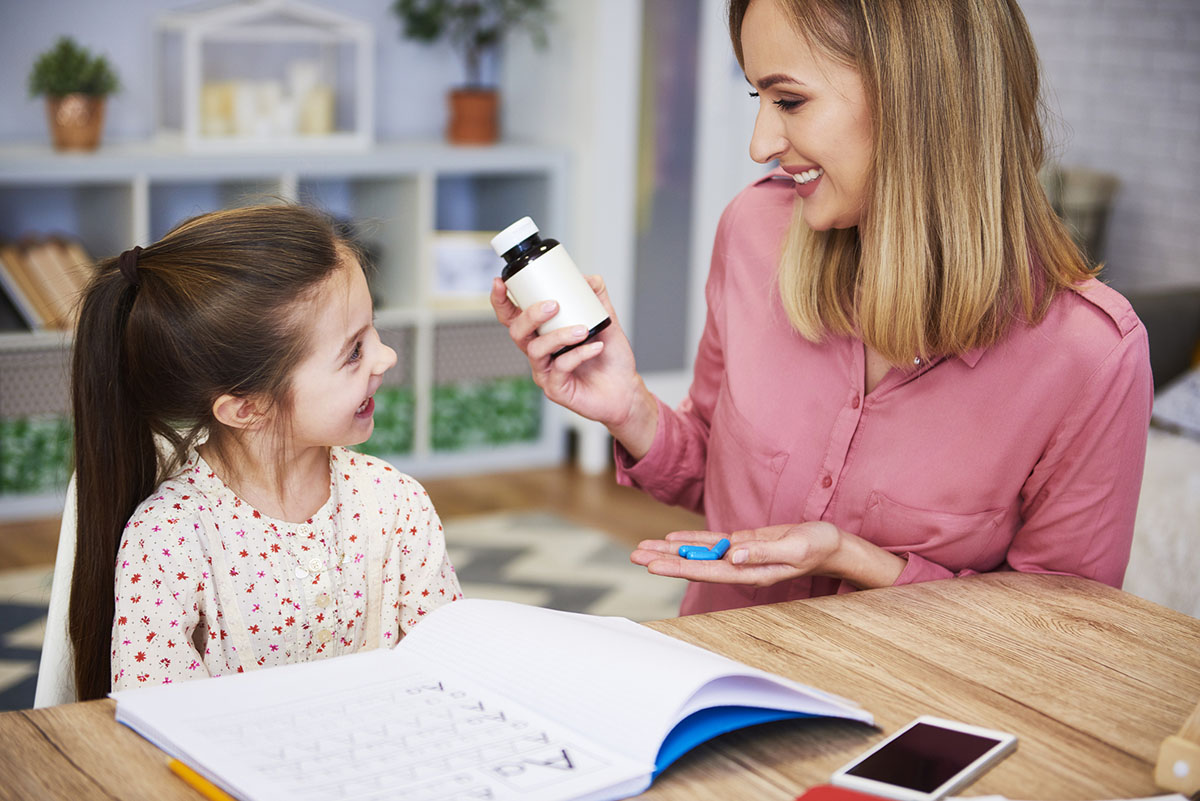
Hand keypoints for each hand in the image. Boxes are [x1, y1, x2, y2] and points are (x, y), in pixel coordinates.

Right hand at [491, 275, 657, 455]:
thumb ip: (597, 298)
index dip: (501, 301)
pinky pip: (560, 368)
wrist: (626, 388)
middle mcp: (539, 353)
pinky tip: (597, 347)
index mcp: (542, 335)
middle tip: (554, 305)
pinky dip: (579, 354)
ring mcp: (545, 373)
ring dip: (559, 335)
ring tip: (583, 329)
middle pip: (517, 332)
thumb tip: (589, 278)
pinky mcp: (556, 390)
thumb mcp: (605, 320)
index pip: (513, 317)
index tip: (500, 282)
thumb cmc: (610, 357)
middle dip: (530, 315)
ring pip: (536, 350)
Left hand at [630, 523, 905, 588]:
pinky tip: (671, 539)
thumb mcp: (796, 547)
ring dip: (671, 551)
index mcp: (751, 572)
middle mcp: (740, 567)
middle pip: (695, 564)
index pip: (707, 571)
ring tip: (642, 548)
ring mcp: (740, 556)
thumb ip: (764, 552)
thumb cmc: (818, 546)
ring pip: (699, 553)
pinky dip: (691, 540)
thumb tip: (732, 555)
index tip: (654, 566)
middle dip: (665, 560)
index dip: (679, 567)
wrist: (832, 545)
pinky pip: (711, 543)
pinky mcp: (743, 544)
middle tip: (634, 556)